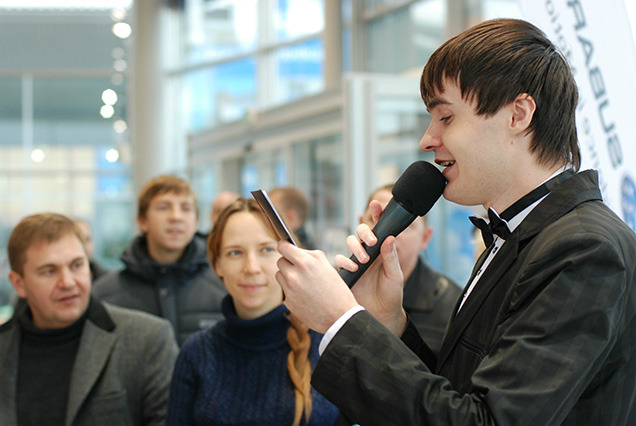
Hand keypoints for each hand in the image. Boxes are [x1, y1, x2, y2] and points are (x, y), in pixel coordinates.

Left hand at [276, 243, 357, 333]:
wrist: (340, 316)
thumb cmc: (336, 290)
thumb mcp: (327, 265)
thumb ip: (310, 255)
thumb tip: (295, 251)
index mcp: (305, 263)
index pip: (283, 247)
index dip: (284, 246)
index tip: (286, 247)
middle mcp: (294, 275)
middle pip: (280, 261)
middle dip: (288, 262)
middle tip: (300, 267)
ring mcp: (290, 290)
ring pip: (279, 275)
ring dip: (287, 275)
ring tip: (303, 281)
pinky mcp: (288, 302)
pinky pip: (285, 290)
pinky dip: (291, 290)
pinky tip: (305, 294)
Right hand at [335, 200, 407, 335]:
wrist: (381, 315)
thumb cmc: (391, 295)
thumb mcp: (395, 275)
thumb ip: (391, 257)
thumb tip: (390, 237)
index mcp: (382, 251)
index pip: (379, 229)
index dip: (377, 215)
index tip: (377, 204)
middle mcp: (368, 253)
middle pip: (361, 233)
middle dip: (364, 232)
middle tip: (372, 243)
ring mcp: (356, 262)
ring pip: (349, 243)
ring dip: (355, 248)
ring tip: (364, 261)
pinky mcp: (345, 272)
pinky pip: (340, 260)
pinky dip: (345, 261)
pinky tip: (353, 268)